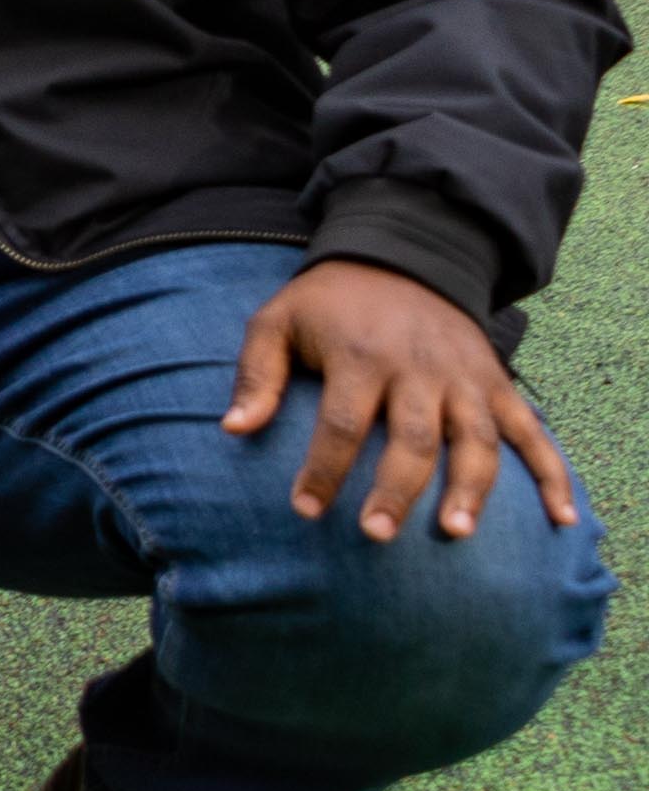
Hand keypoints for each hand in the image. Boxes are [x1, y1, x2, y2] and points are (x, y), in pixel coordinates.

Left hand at [224, 258, 580, 544]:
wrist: (403, 256)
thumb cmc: (329, 302)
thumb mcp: (277, 320)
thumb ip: (256, 375)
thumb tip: (231, 430)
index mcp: (361, 355)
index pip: (342, 422)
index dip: (323, 469)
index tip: (303, 510)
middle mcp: (419, 370)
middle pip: (412, 438)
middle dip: (394, 489)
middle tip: (375, 534)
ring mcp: (465, 379)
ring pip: (475, 440)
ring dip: (470, 488)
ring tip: (457, 532)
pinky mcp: (498, 384)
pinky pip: (533, 432)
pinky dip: (553, 475)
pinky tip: (560, 519)